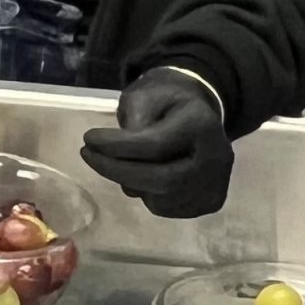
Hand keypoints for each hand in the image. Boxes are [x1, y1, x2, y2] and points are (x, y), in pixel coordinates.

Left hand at [80, 70, 234, 217]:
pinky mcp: (210, 201)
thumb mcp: (146, 95)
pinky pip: (168, 209)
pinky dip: (146, 196)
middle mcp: (217, 158)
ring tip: (118, 162)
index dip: (117, 146)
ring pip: (163, 199)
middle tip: (88, 156)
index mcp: (202, 124)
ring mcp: (217, 184)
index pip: (156, 145)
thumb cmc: (166, 102)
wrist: (197, 115)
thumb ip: (134, 118)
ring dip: (130, 184)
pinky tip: (140, 176)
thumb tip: (117, 152)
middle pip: (162, 178)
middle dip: (117, 171)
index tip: (88, 139)